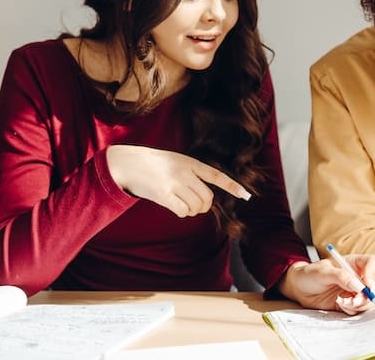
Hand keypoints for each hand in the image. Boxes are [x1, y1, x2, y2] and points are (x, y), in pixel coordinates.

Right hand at [106, 144, 249, 217]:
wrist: (128, 163)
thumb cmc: (154, 164)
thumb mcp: (176, 161)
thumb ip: (192, 175)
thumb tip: (204, 201)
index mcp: (190, 163)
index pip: (216, 176)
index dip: (232, 186)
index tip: (246, 195)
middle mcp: (185, 172)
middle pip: (207, 197)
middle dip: (203, 205)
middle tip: (193, 203)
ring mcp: (174, 183)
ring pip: (197, 206)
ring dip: (192, 210)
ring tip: (181, 202)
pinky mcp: (163, 195)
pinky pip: (183, 211)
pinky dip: (182, 212)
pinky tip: (174, 206)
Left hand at [278, 255, 374, 314]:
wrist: (299, 288)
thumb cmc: (309, 274)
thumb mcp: (322, 271)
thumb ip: (340, 276)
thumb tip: (357, 285)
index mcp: (353, 263)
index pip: (373, 263)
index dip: (373, 272)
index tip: (366, 283)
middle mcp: (357, 277)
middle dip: (367, 295)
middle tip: (354, 300)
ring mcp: (354, 291)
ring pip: (368, 300)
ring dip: (358, 304)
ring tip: (341, 302)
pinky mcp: (349, 304)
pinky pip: (358, 310)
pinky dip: (352, 310)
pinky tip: (340, 305)